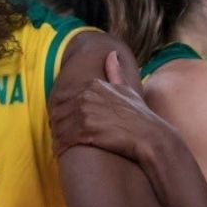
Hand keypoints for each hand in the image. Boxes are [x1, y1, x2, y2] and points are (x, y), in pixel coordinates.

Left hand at [49, 51, 176, 161]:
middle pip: (58, 113)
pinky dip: (61, 147)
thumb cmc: (139, 116)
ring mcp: (85, 113)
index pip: (63, 99)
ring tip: (59, 147)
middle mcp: (86, 97)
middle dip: (56, 126)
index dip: (61, 113)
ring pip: (59, 127)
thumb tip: (112, 54)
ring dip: (57, 138)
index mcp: (93, 86)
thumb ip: (115, 72)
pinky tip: (62, 153)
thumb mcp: (127, 90)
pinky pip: (65, 140)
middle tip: (57, 137)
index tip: (61, 123)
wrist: (149, 136)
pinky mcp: (86, 131)